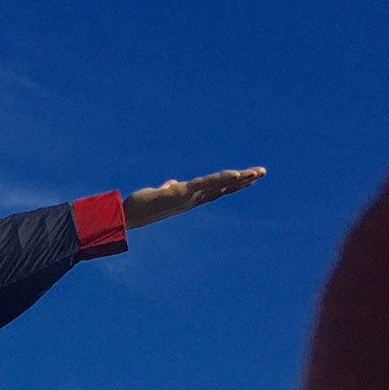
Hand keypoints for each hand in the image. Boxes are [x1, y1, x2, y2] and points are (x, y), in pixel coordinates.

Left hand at [123, 167, 265, 229]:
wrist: (127, 217)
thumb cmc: (141, 207)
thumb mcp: (159, 194)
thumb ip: (168, 189)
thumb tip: (171, 184)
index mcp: (189, 199)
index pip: (214, 190)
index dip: (230, 184)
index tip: (246, 177)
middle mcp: (192, 200)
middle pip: (223, 189)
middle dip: (243, 181)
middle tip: (261, 173)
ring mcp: (189, 197)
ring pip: (219, 186)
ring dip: (239, 179)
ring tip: (256, 173)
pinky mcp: (181, 193)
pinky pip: (206, 184)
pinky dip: (221, 179)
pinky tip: (236, 174)